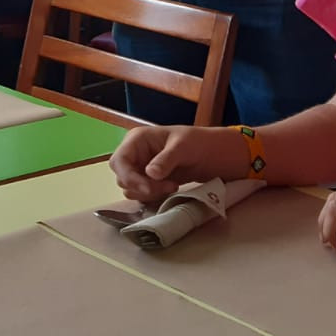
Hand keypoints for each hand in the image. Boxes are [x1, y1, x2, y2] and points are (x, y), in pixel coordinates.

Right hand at [109, 125, 244, 202]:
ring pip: (131, 187)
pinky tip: (170, 190)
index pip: (119, 161)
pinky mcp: (150, 180)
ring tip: (172, 186)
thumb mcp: (184, 147)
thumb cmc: (200, 143)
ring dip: (149, 193)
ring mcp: (142, 168)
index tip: (149, 189)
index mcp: (138, 139)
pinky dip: (153, 196)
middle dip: (141, 186)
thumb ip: (166, 160)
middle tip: (167, 188)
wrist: (217, 154)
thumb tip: (149, 173)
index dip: (129, 177)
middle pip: (122, 177)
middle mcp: (135, 153)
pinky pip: (142, 193)